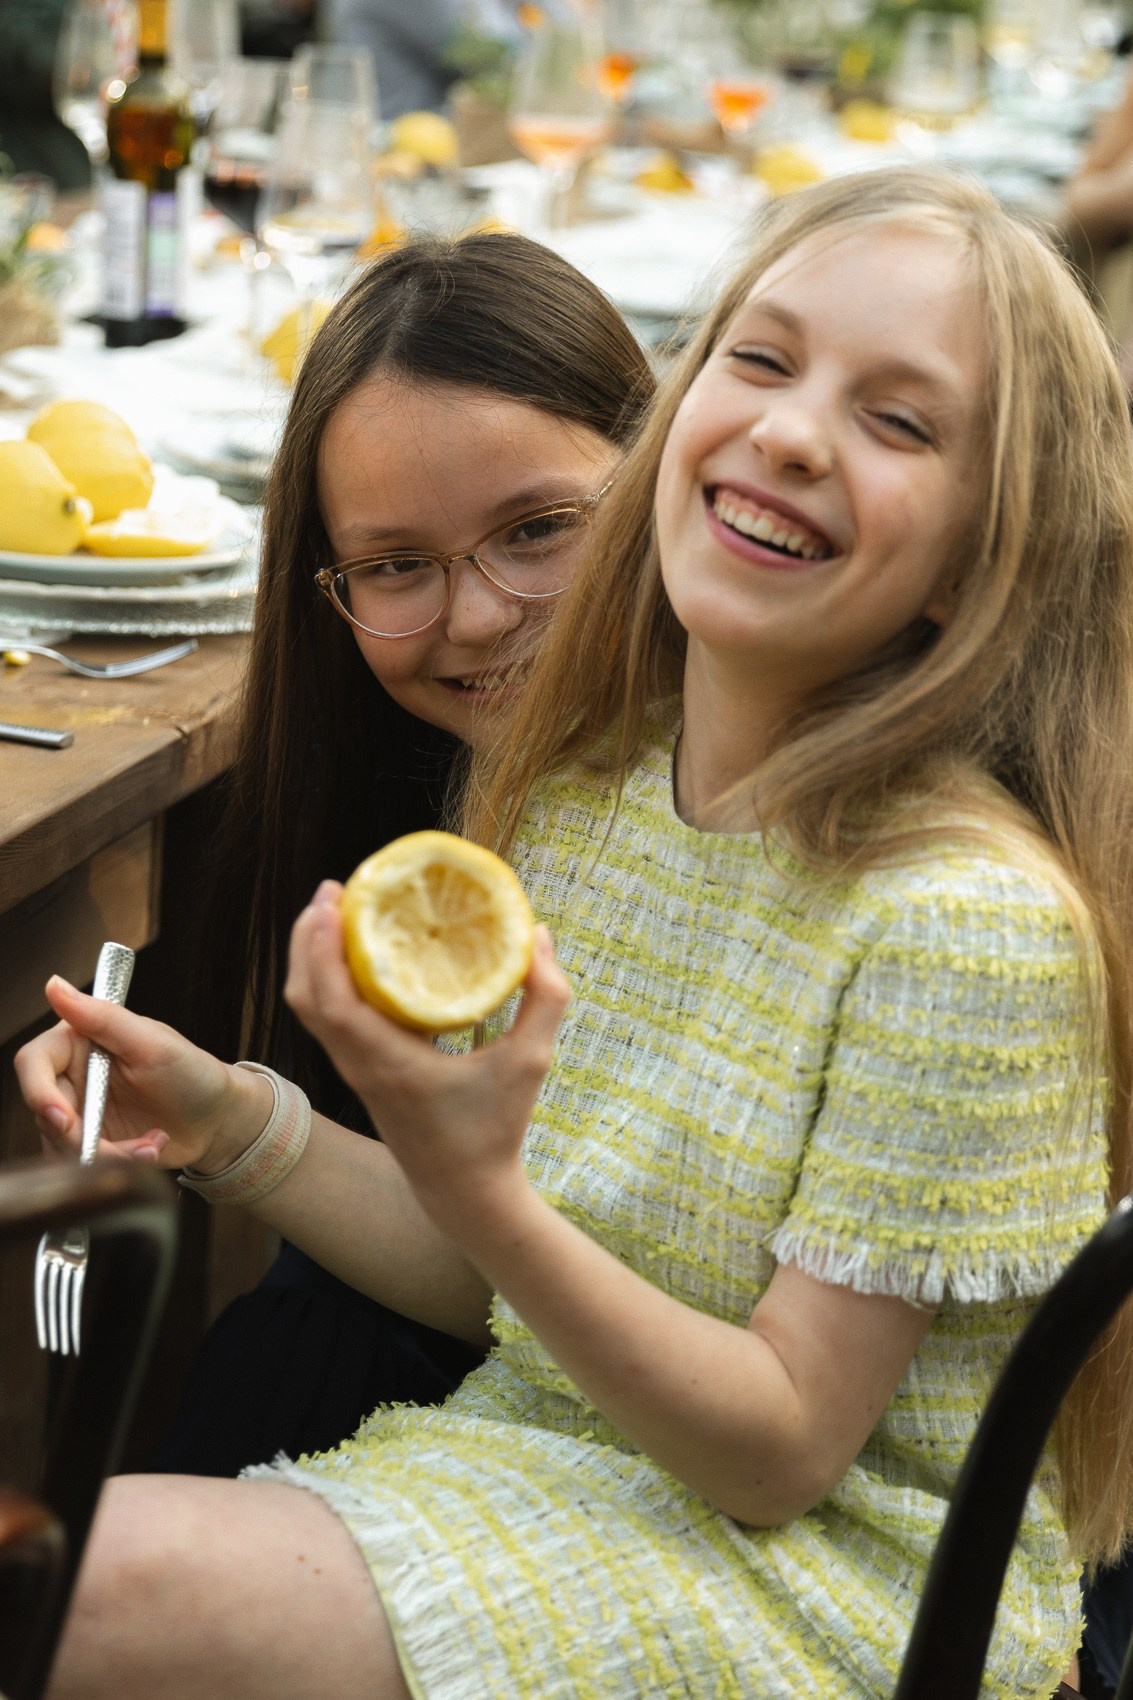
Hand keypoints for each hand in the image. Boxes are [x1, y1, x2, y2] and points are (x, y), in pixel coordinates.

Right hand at [14, 977, 272, 1172]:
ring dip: (103, 1155)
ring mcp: (80, 1112)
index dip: (38, 1092)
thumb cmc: (193, 1073)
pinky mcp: (90, 1143)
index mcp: (80, 1042)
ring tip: (149, 1145)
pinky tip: (147, 1152)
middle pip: (44, 1111)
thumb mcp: (152, 1043)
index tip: (64, 1119)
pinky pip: (79, 1164)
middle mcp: (73, 1077)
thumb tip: (55, 985)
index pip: (34, 1062)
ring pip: (59, 1144)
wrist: (218, 1119)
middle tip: (113, 1146)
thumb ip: (102, 1018)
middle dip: (78, 1136)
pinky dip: (112, 1166)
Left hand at [283, 882, 570, 1237]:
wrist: (466, 1193)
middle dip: (309, 938)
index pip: (332, 1001)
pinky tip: (364, 955)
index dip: (322, 947)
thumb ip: (545, 999)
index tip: (334, 900)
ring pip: (312, 1008)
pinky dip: (333, 980)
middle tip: (334, 890)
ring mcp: (355, 1072)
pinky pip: (331, 1019)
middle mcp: (359, 1065)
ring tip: (339, 912)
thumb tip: (539, 936)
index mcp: (387, 1063)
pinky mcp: (363, 1074)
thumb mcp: (531, 1062)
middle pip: (306, 997)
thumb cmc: (496, 1130)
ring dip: (315, 957)